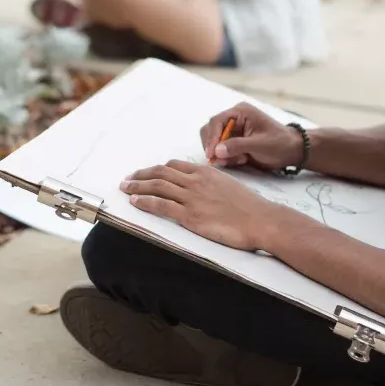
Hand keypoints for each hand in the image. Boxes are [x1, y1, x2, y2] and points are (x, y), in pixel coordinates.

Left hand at [120, 160, 278, 250]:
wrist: (260, 219)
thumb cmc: (249, 207)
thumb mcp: (228, 186)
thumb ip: (211, 184)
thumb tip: (202, 189)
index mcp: (205, 172)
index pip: (174, 166)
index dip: (157, 169)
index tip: (147, 173)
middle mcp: (195, 181)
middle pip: (161, 173)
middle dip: (141, 174)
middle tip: (128, 178)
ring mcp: (192, 197)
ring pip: (157, 186)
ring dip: (137, 185)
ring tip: (125, 187)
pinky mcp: (190, 215)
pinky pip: (161, 205)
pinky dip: (145, 201)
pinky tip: (135, 200)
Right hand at [201, 102, 302, 171]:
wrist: (291, 151)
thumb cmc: (280, 143)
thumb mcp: (260, 145)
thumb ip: (237, 146)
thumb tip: (216, 151)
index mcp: (240, 112)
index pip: (217, 121)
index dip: (212, 137)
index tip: (212, 154)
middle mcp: (233, 118)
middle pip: (210, 130)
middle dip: (214, 146)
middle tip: (219, 161)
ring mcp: (232, 130)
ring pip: (214, 141)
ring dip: (221, 153)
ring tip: (239, 160)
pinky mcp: (233, 141)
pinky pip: (221, 150)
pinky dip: (226, 158)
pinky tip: (242, 160)